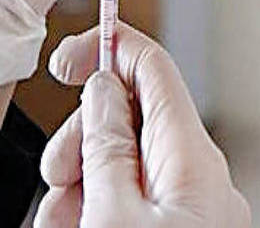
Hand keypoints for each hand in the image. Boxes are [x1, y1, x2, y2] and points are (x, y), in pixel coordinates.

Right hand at [36, 23, 249, 227]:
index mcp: (195, 162)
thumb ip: (106, 150)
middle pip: (131, 120)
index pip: (156, 70)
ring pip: (122, 166)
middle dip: (81, 142)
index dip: (109, 49)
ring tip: (64, 224)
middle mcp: (202, 180)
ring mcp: (193, 210)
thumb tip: (104, 89)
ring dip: (79, 186)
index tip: (65, 58)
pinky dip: (96, 210)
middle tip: (57, 177)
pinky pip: (131, 203)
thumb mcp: (112, 216)